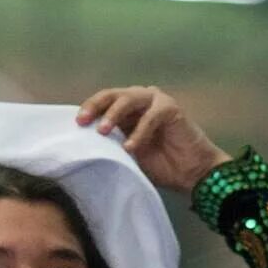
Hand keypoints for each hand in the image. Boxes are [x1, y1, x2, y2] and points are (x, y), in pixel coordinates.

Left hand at [77, 86, 231, 192]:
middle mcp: (140, 100)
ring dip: (114, 114)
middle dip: (95, 106)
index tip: (76, 124)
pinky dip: (139, 132)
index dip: (89, 109)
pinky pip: (150, 116)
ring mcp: (155, 101)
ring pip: (129, 99)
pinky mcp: (170, 108)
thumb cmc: (160, 165)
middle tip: (84, 121)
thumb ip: (111, 143)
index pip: (103, 102)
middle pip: (112, 94)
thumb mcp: (127, 154)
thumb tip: (84, 142)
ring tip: (103, 131)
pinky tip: (131, 147)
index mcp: (126, 110)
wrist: (191, 173)